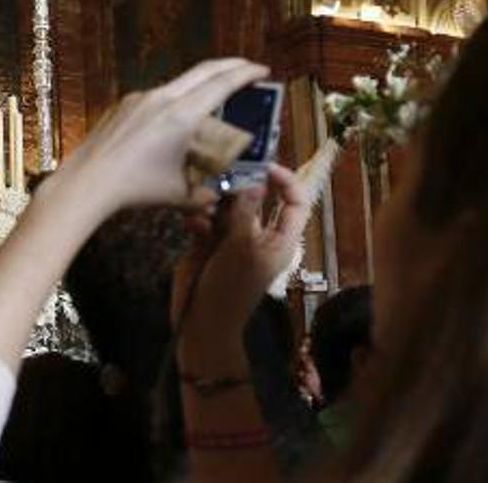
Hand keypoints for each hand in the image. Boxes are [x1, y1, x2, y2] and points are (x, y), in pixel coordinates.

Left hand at [42, 58, 267, 217]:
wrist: (87, 182)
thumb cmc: (135, 189)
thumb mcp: (180, 194)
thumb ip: (207, 193)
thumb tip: (218, 196)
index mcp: (182, 115)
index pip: (222, 83)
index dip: (245, 73)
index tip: (262, 70)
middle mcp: (162, 99)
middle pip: (204, 70)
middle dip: (230, 66)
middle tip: (248, 68)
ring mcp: (140, 99)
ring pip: (179, 83)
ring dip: (201, 85)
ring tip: (215, 99)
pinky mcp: (123, 106)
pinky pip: (157, 97)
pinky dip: (177, 101)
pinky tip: (176, 122)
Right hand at [177, 164, 313, 340]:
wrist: (201, 321)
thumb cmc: (230, 287)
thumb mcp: (242, 246)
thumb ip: (245, 211)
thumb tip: (255, 182)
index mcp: (279, 239)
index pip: (294, 203)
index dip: (285, 181)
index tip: (264, 165)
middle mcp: (257, 235)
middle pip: (255, 199)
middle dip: (238, 187)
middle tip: (222, 176)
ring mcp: (231, 239)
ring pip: (226, 205)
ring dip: (213, 202)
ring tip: (203, 203)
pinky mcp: (207, 243)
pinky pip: (204, 219)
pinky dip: (198, 217)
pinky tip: (192, 223)